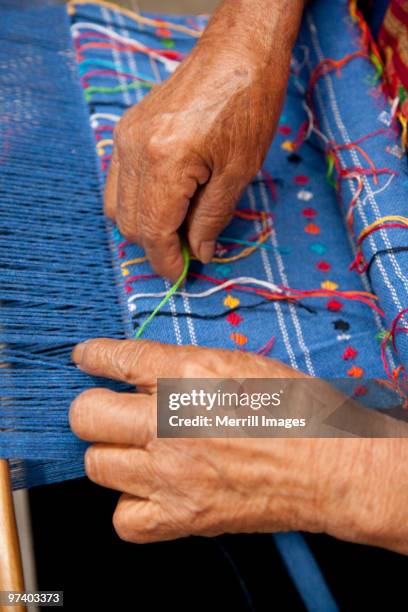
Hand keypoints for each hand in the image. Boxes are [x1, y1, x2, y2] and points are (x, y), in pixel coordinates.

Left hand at [70, 338, 407, 552]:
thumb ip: (184, 365)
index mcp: (190, 374)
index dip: (93, 357)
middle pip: (86, 415)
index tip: (86, 359)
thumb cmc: (296, 409)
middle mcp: (171, 422)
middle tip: (113, 411)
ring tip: (139, 451)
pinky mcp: (182, 516)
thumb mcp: (240, 363)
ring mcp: (172, 474)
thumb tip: (143, 370)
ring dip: (112, 454)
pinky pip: (123, 520)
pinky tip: (151, 491)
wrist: (332, 465)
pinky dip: (131, 506)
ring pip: (96, 465)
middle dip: (93, 409)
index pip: (115, 358)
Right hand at [105, 0, 303, 280]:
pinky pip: (118, 181)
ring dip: (144, 227)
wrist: (237, 52)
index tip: (180, 277)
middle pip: (129, 223)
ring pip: (117, 206)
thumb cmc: (248, 105)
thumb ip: (212, 219)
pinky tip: (164, 204)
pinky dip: (137, 202)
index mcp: (164, 162)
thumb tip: (199, 253)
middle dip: (155, 247)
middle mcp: (134, 150)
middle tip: (186, 255)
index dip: (165, 261)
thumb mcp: (238, 172)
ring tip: (177, 231)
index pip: (152, 232)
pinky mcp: (127, 130)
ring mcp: (125, 138)